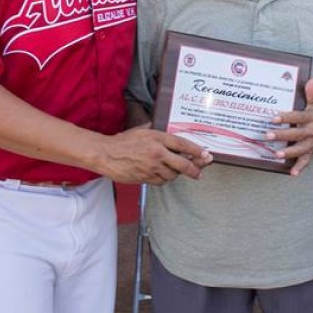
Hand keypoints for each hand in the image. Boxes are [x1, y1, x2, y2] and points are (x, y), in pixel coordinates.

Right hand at [95, 129, 211, 184]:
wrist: (105, 154)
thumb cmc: (122, 141)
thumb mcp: (142, 130)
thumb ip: (157, 132)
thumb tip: (168, 132)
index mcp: (157, 138)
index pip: (182, 144)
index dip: (196, 151)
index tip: (206, 154)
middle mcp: (157, 153)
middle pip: (183, 164)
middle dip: (195, 169)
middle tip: (200, 172)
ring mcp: (152, 167)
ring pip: (172, 175)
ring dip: (176, 174)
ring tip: (176, 170)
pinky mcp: (145, 178)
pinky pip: (161, 181)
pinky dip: (164, 179)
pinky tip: (162, 174)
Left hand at [266, 78, 312, 175]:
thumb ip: (312, 92)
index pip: (299, 117)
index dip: (287, 117)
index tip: (274, 118)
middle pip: (297, 134)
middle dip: (282, 135)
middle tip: (267, 135)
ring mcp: (312, 143)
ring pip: (301, 149)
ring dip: (289, 152)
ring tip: (277, 154)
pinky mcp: (311, 152)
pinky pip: (306, 161)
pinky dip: (300, 167)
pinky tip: (292, 173)